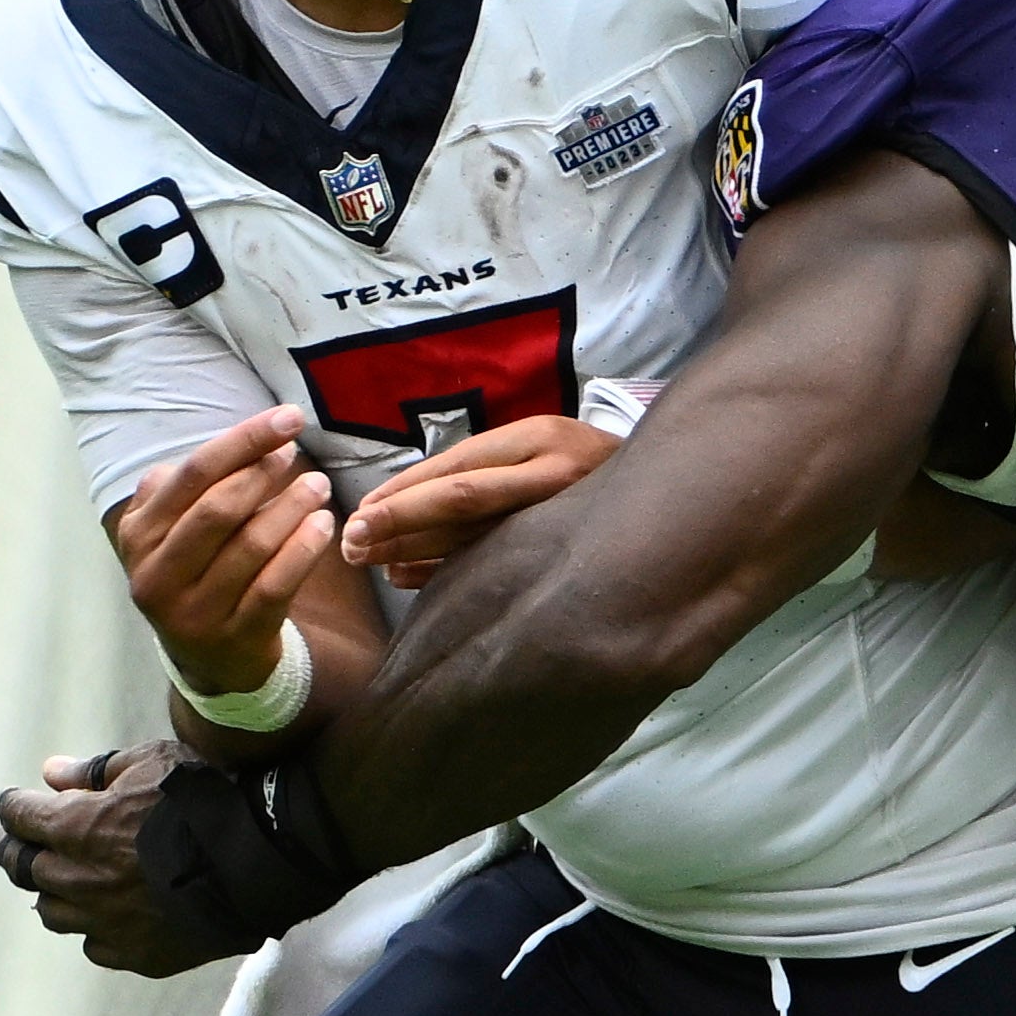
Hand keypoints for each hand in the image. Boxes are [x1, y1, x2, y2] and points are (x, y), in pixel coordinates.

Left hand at [0, 740, 225, 974]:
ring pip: (51, 911)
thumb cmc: (206, 799)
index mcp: (75, 827)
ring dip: (53, 891)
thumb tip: (51, 773)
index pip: (17, 816)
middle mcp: (77, 879)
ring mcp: (103, 922)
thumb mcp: (152, 762)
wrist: (260, 859)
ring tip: (69, 878)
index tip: (18, 802)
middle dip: (16, 848)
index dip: (14, 806)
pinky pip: (94, 944)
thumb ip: (95, 770)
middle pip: (19, 867)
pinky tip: (112, 911)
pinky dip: (95, 926)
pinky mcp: (133, 953)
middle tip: (23, 840)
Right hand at [115, 407, 335, 703]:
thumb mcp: (175, 528)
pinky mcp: (234, 637)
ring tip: (319, 486)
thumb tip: (245, 441)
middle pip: (218, 508)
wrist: (206, 658)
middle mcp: (156, 575)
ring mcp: (193, 612)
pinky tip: (323, 525)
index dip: (244, 440)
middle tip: (296, 453)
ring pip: (251, 546)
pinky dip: (304, 550)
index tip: (288, 417)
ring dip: (292, 507)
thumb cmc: (197, 570)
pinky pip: (276, 585)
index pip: (193, 475)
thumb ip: (194, 485)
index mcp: (139, 536)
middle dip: (264, 472)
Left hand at [341, 413, 619, 587]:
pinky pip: (498, 559)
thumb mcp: (536, 448)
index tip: (359, 513)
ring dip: (418, 551)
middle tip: (352, 544)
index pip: (459, 469)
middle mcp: (553, 469)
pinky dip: (451, 570)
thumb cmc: (580, 466)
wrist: (664, 486)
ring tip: (372, 564)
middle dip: (402, 523)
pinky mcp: (571, 542)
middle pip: (465, 501)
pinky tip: (411, 579)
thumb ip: (482, 471)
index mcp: (538, 437)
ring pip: (479, 535)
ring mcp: (565, 509)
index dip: (404, 493)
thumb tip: (400, 503)